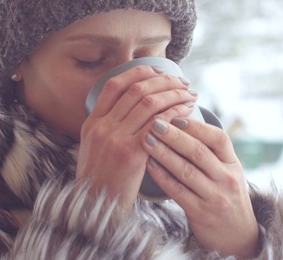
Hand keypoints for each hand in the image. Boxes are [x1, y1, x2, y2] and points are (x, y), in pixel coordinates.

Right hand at [77, 65, 196, 211]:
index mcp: (92, 122)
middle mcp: (101, 127)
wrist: (97, 210)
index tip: (159, 71)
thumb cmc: (103, 181)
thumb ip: (108, 127)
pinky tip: (188, 113)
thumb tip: (131, 107)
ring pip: (149, 103)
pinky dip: (176, 114)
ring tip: (190, 95)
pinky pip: (158, 125)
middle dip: (164, 81)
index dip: (139, 72)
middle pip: (137, 89)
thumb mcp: (94, 149)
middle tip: (183, 83)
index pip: (114, 84)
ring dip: (175, 95)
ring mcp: (114, 140)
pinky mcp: (130, 154)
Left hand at [142, 117, 259, 258]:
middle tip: (155, 123)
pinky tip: (149, 164)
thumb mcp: (229, 172)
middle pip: (199, 152)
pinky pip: (177, 191)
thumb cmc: (226, 196)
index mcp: (233, 164)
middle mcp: (226, 179)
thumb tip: (183, 119)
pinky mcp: (200, 213)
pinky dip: (162, 176)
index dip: (197, 126)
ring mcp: (214, 197)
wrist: (238, 236)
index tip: (176, 117)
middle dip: (174, 136)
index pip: (219, 138)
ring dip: (164, 153)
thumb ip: (212, 151)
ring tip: (147, 140)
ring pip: (186, 170)